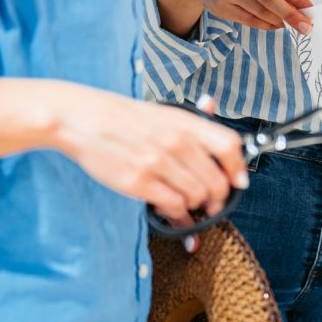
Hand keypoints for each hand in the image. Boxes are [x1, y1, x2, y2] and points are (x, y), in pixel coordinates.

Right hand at [53, 89, 247, 228]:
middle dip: (218, 198)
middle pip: (216, 180)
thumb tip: (211, 106)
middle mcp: (176, 142)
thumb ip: (190, 117)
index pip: (229, 146)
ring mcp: (157, 163)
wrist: (82, 119)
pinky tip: (174, 213)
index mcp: (184, 122)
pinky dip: (178, 215)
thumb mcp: (162, 109)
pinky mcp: (138, 182)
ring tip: (188, 205)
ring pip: (197, 196)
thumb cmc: (123, 116)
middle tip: (212, 203)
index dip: (238, 168)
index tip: (238, 181)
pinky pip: (173, 207)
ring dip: (196, 206)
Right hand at [163, 0, 312, 32]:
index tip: (311, 10)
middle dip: (292, 15)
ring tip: (290, 25)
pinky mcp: (222, 7)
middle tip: (306, 27)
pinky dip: (265, 24)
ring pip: (260, 13)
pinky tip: (274, 25)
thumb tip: (298, 2)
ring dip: (279, 21)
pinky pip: (248, 20)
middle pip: (271, 1)